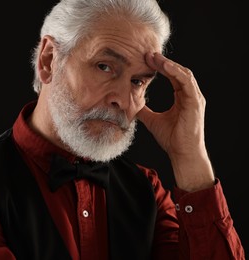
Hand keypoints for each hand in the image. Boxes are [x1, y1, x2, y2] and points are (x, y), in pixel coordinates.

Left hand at [137, 52, 213, 191]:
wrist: (182, 153)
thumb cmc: (172, 139)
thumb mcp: (152, 121)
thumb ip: (144, 111)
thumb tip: (131, 105)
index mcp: (182, 98)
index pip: (172, 76)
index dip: (160, 67)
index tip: (145, 60)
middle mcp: (190, 95)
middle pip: (177, 72)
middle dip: (163, 62)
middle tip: (148, 53)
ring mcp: (194, 98)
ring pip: (182, 73)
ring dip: (168, 64)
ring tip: (154, 57)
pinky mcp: (195, 102)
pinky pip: (186, 82)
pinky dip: (175, 72)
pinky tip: (164, 66)